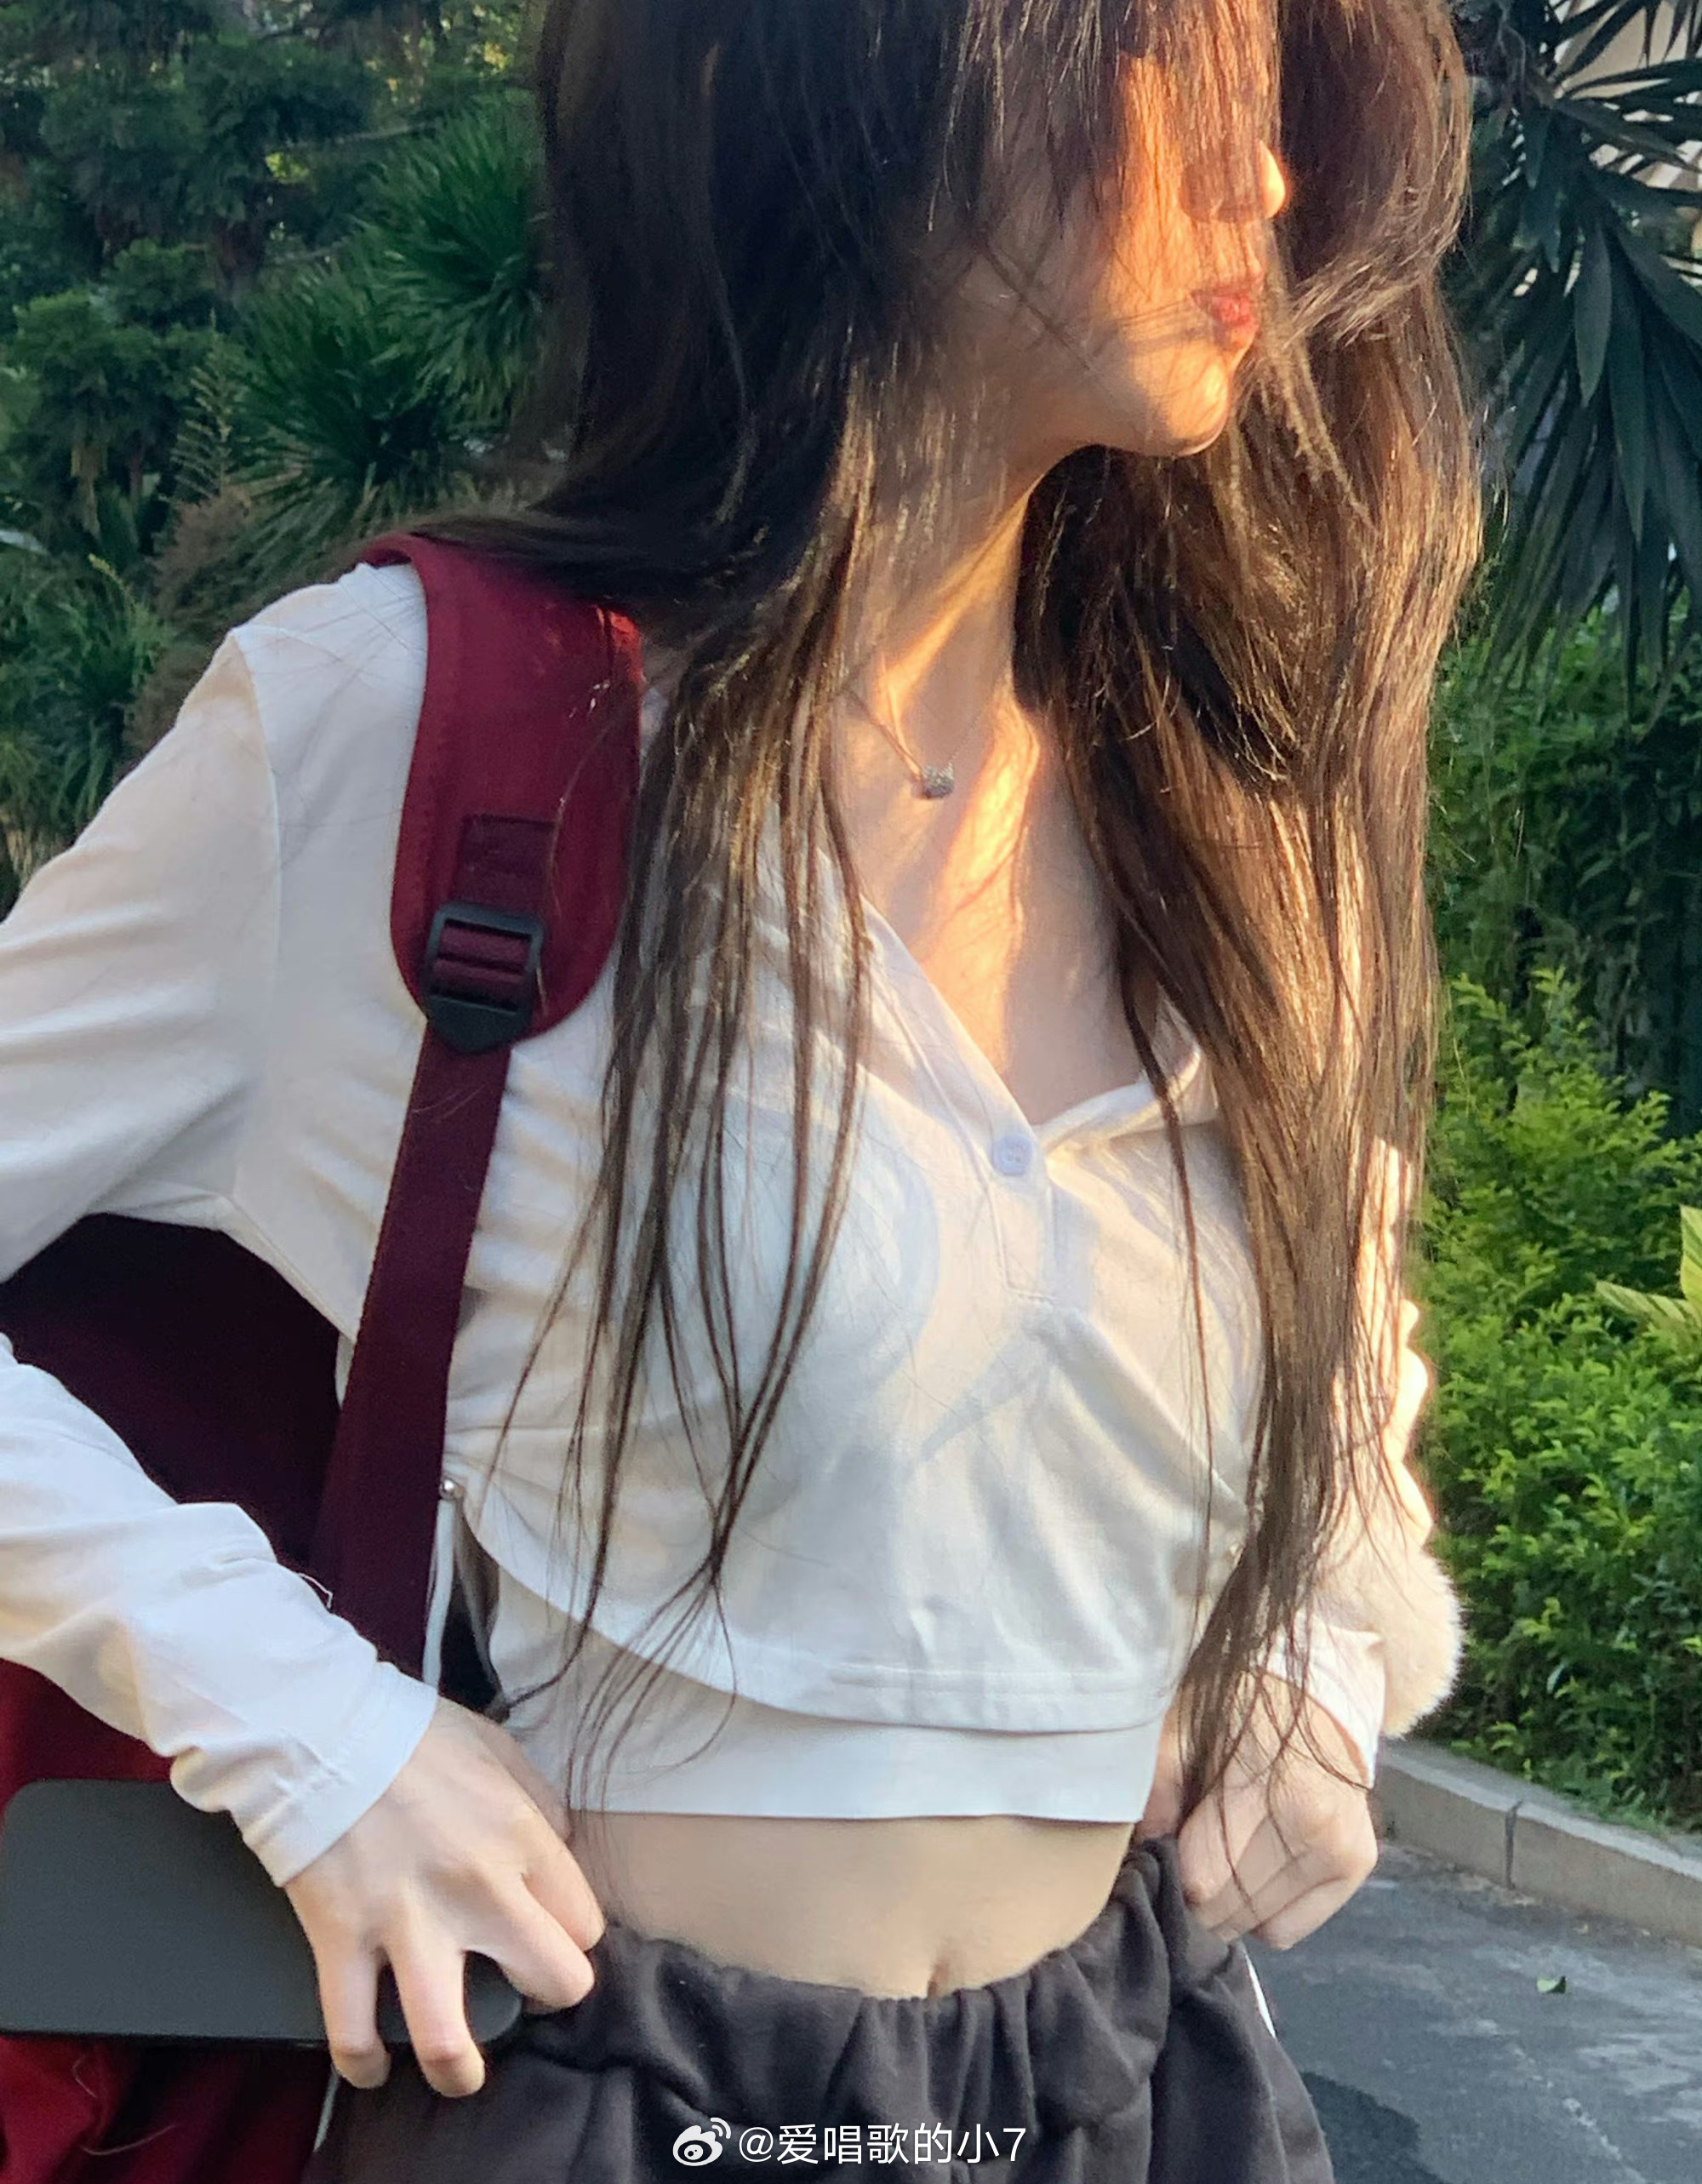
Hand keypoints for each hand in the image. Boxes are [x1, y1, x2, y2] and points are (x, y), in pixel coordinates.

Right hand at [282, 1696, 605, 2099]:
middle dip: (544, 1997)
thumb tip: (560, 1851)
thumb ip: (539, 1804)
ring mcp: (408, 1922)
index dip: (570, 1937)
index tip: (549, 1936)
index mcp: (521, 1837)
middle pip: (552, 1982)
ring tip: (462, 2073)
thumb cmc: (413, 1734)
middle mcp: (479, 1888)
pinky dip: (362, 2065)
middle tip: (520, 1991)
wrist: (319, 1729)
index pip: (583, 1925)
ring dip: (461, 2070)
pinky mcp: (342, 1941)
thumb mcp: (500, 1748)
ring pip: (450, 2038)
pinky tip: (372, 2068)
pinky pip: (353, 2031)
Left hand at [1133, 1676, 1377, 1949]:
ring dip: (1229, 1907)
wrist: (1314, 1696)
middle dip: (1197, 1898)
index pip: (1204, 1881)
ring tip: (1221, 1860)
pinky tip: (1255, 1870)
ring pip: (1258, 1927)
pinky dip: (1263, 1912)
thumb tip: (1138, 1855)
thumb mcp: (1183, 1731)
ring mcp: (1343, 1853)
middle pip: (1231, 1910)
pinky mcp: (1357, 1869)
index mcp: (1270, 1790)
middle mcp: (1316, 1830)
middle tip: (1185, 1861)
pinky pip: (1287, 1930)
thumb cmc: (1238, 1712)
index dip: (1172, 1876)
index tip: (1159, 1856)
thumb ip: (1157, 1792)